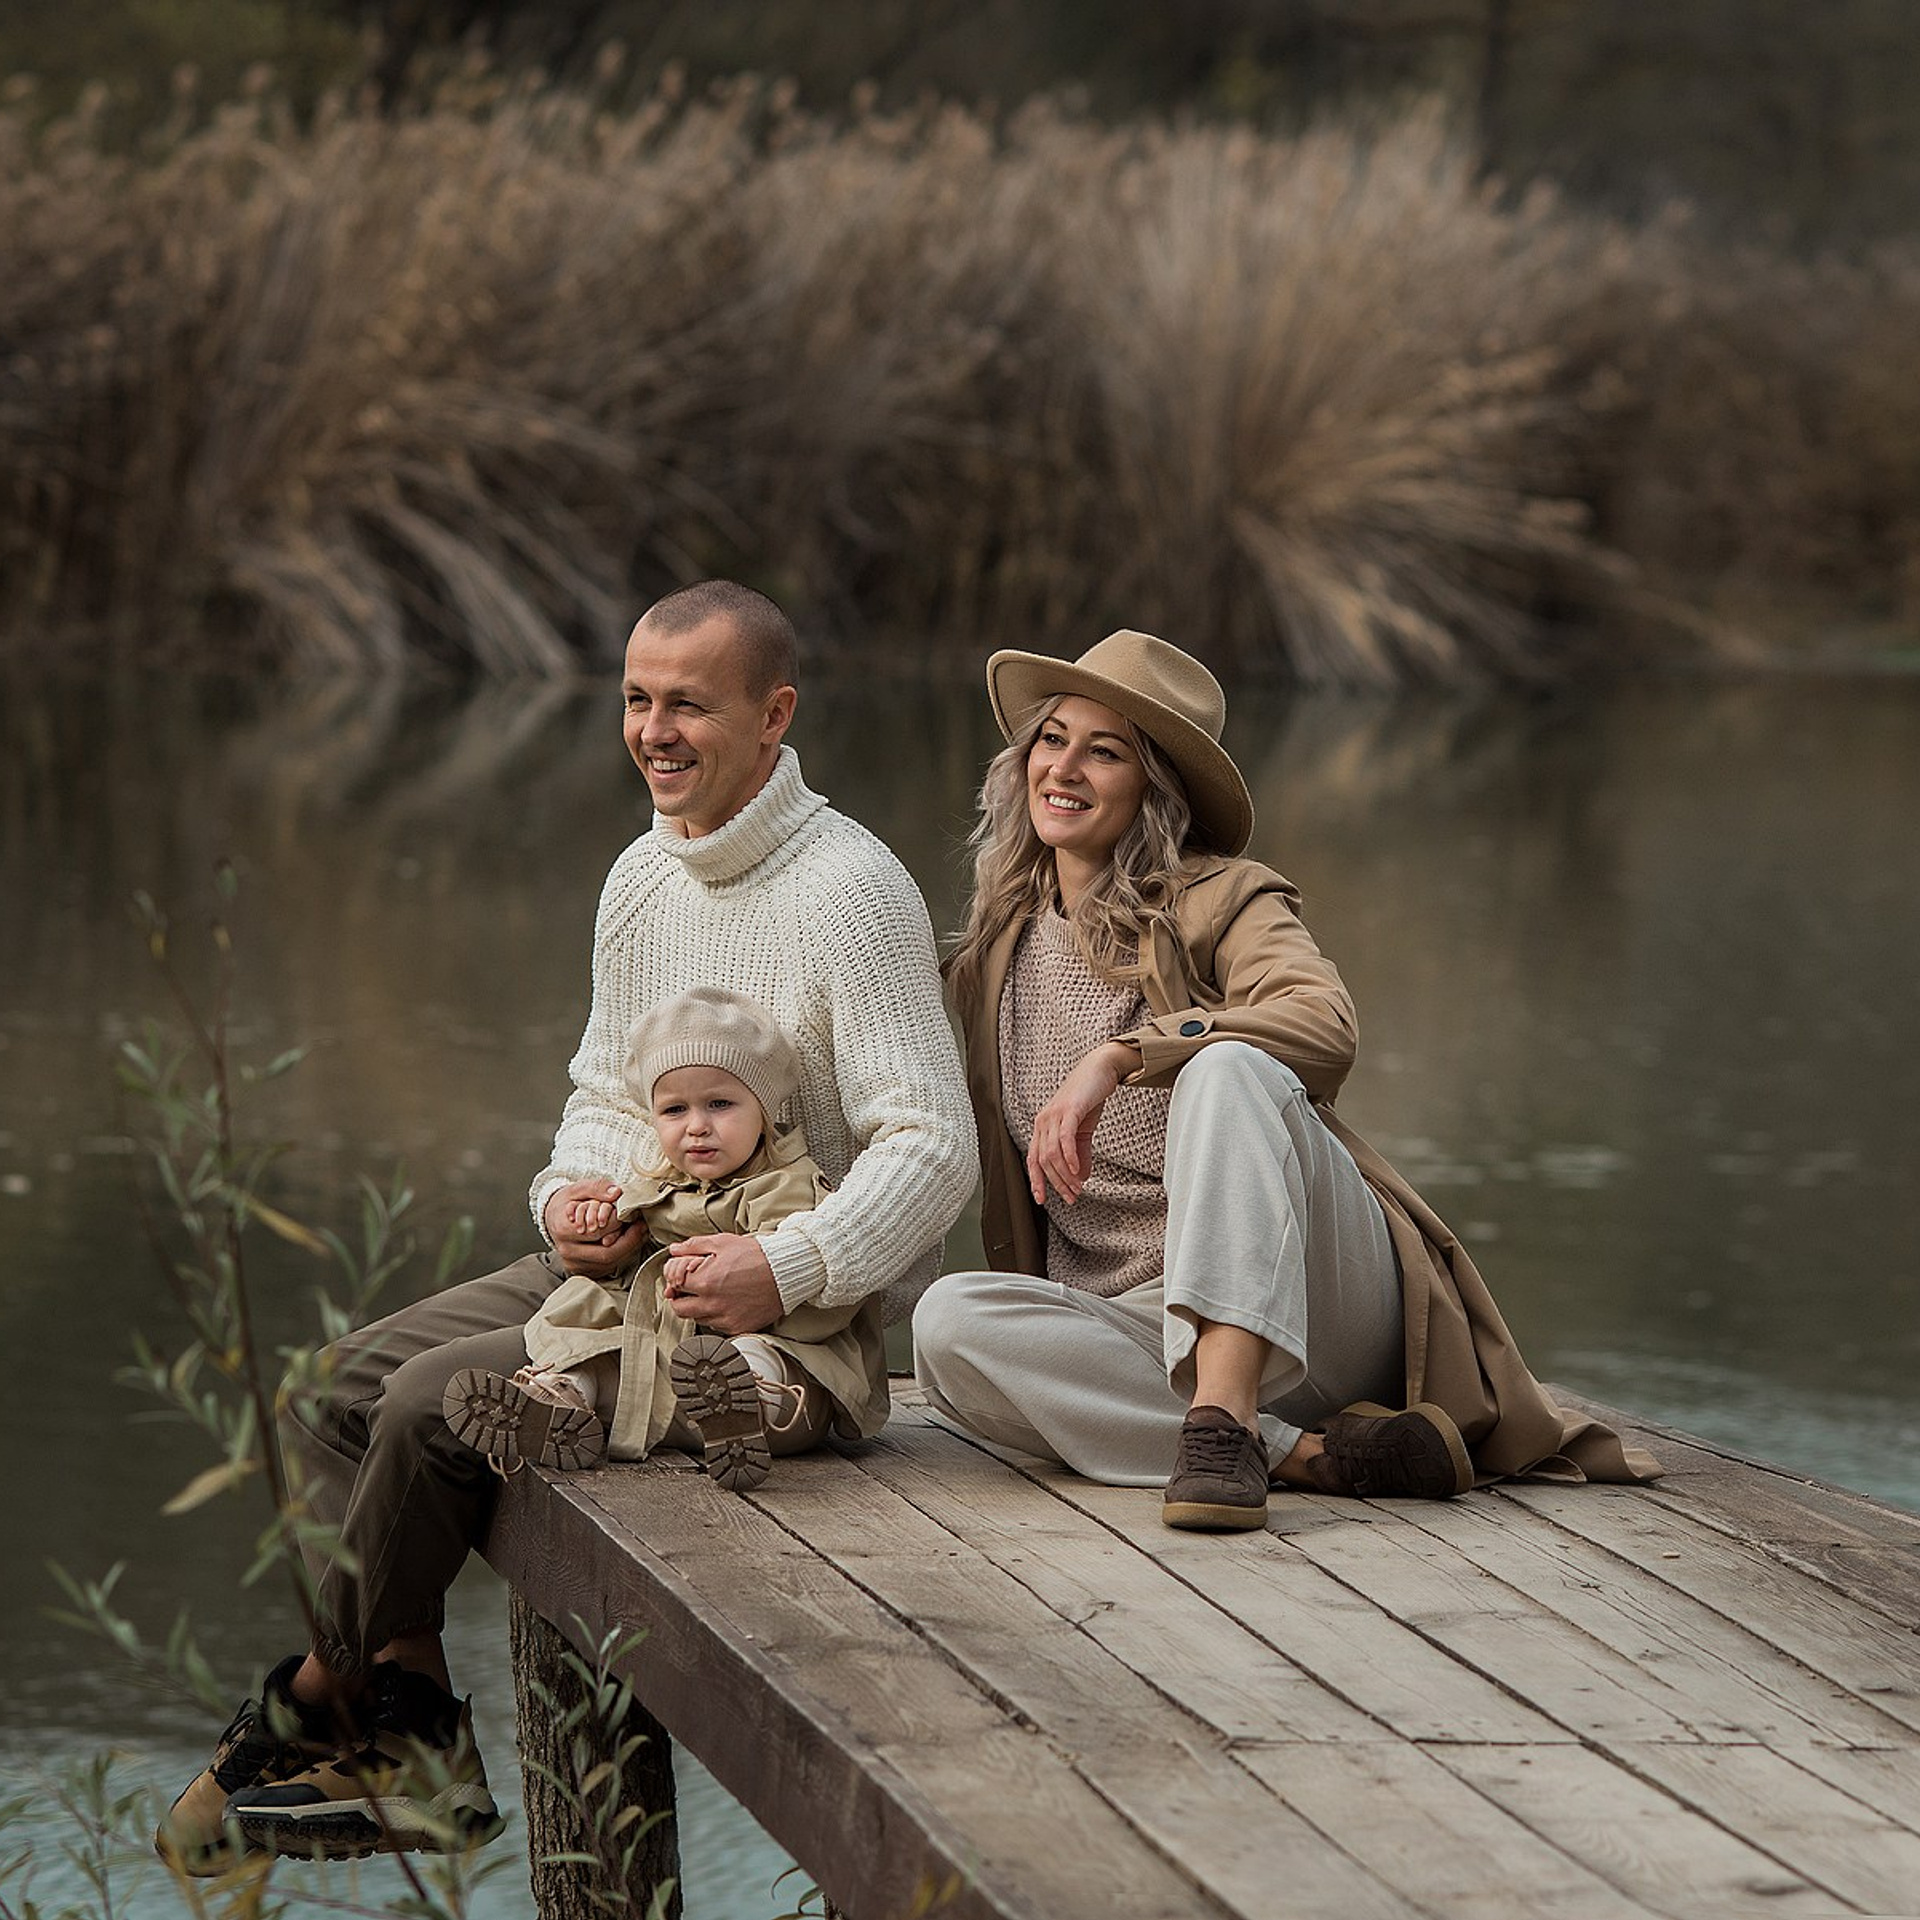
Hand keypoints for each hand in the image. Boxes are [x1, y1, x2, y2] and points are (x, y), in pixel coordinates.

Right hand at [545, 1179, 647, 1278]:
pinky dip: (622, 1254)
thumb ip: (597, 1187)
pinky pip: (608, 1267)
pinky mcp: (583, 1271)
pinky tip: (629, 1241)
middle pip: (607, 1253)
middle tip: (642, 1226)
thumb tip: (616, 1193)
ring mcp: (575, 1264)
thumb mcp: (577, 1189)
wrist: (554, 1219)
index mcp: (564, 1230)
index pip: (598, 1233)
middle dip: (630, 1241)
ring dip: (629, 1249)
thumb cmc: (566, 1204)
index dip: (617, 1225)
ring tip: (639, 1232)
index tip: (632, 1216)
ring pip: (610, 1263)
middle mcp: (568, 1251)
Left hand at [659, 1233, 781, 1335]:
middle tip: (690, 1288)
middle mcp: (712, 1304)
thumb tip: (674, 1250)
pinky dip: (716, 1316)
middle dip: (680, 1297)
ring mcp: (725, 1318)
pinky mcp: (738, 1328)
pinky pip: (716, 1327)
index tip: (682, 1275)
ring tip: (712, 1293)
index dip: (675, 1277)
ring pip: (697, 1319)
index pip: (673, 1284)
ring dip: (698, 1307)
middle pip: (679, 1308)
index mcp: (705, 1281)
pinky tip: (725, 1303)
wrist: (785, 1272)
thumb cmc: (757, 1255)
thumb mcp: (723, 1242)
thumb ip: (694, 1246)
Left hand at [1027, 1041, 1132, 1205]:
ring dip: (1065, 1175)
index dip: (1037, 1181)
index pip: (1033, 1159)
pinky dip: (1070, 1157)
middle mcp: (1043, 1121)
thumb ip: (1080, 1154)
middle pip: (1044, 1161)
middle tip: (1072, 1197)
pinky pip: (1065, 1138)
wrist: (1100, 1069)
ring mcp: (1054, 1114)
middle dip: (1057, 1183)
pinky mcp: (1069, 1109)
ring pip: (1053, 1153)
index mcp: (1042, 1127)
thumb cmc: (1089, 1098)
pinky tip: (1077, 1172)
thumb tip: (1080, 1177)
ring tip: (1077, 1189)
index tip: (1042, 1200)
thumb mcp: (1082, 1130)